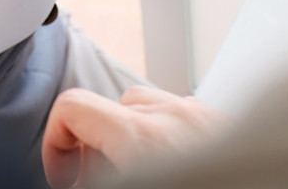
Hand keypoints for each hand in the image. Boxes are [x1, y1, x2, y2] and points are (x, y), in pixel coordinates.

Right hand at [42, 86, 228, 188]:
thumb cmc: (202, 184)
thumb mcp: (132, 183)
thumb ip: (99, 176)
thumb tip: (77, 178)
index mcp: (140, 136)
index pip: (73, 108)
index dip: (56, 142)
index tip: (64, 176)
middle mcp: (174, 118)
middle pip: (112, 107)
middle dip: (99, 145)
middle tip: (102, 182)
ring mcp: (206, 118)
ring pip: (152, 107)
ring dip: (136, 136)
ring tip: (142, 174)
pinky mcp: (231, 127)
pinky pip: (188, 117)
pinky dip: (174, 137)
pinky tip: (180, 170)